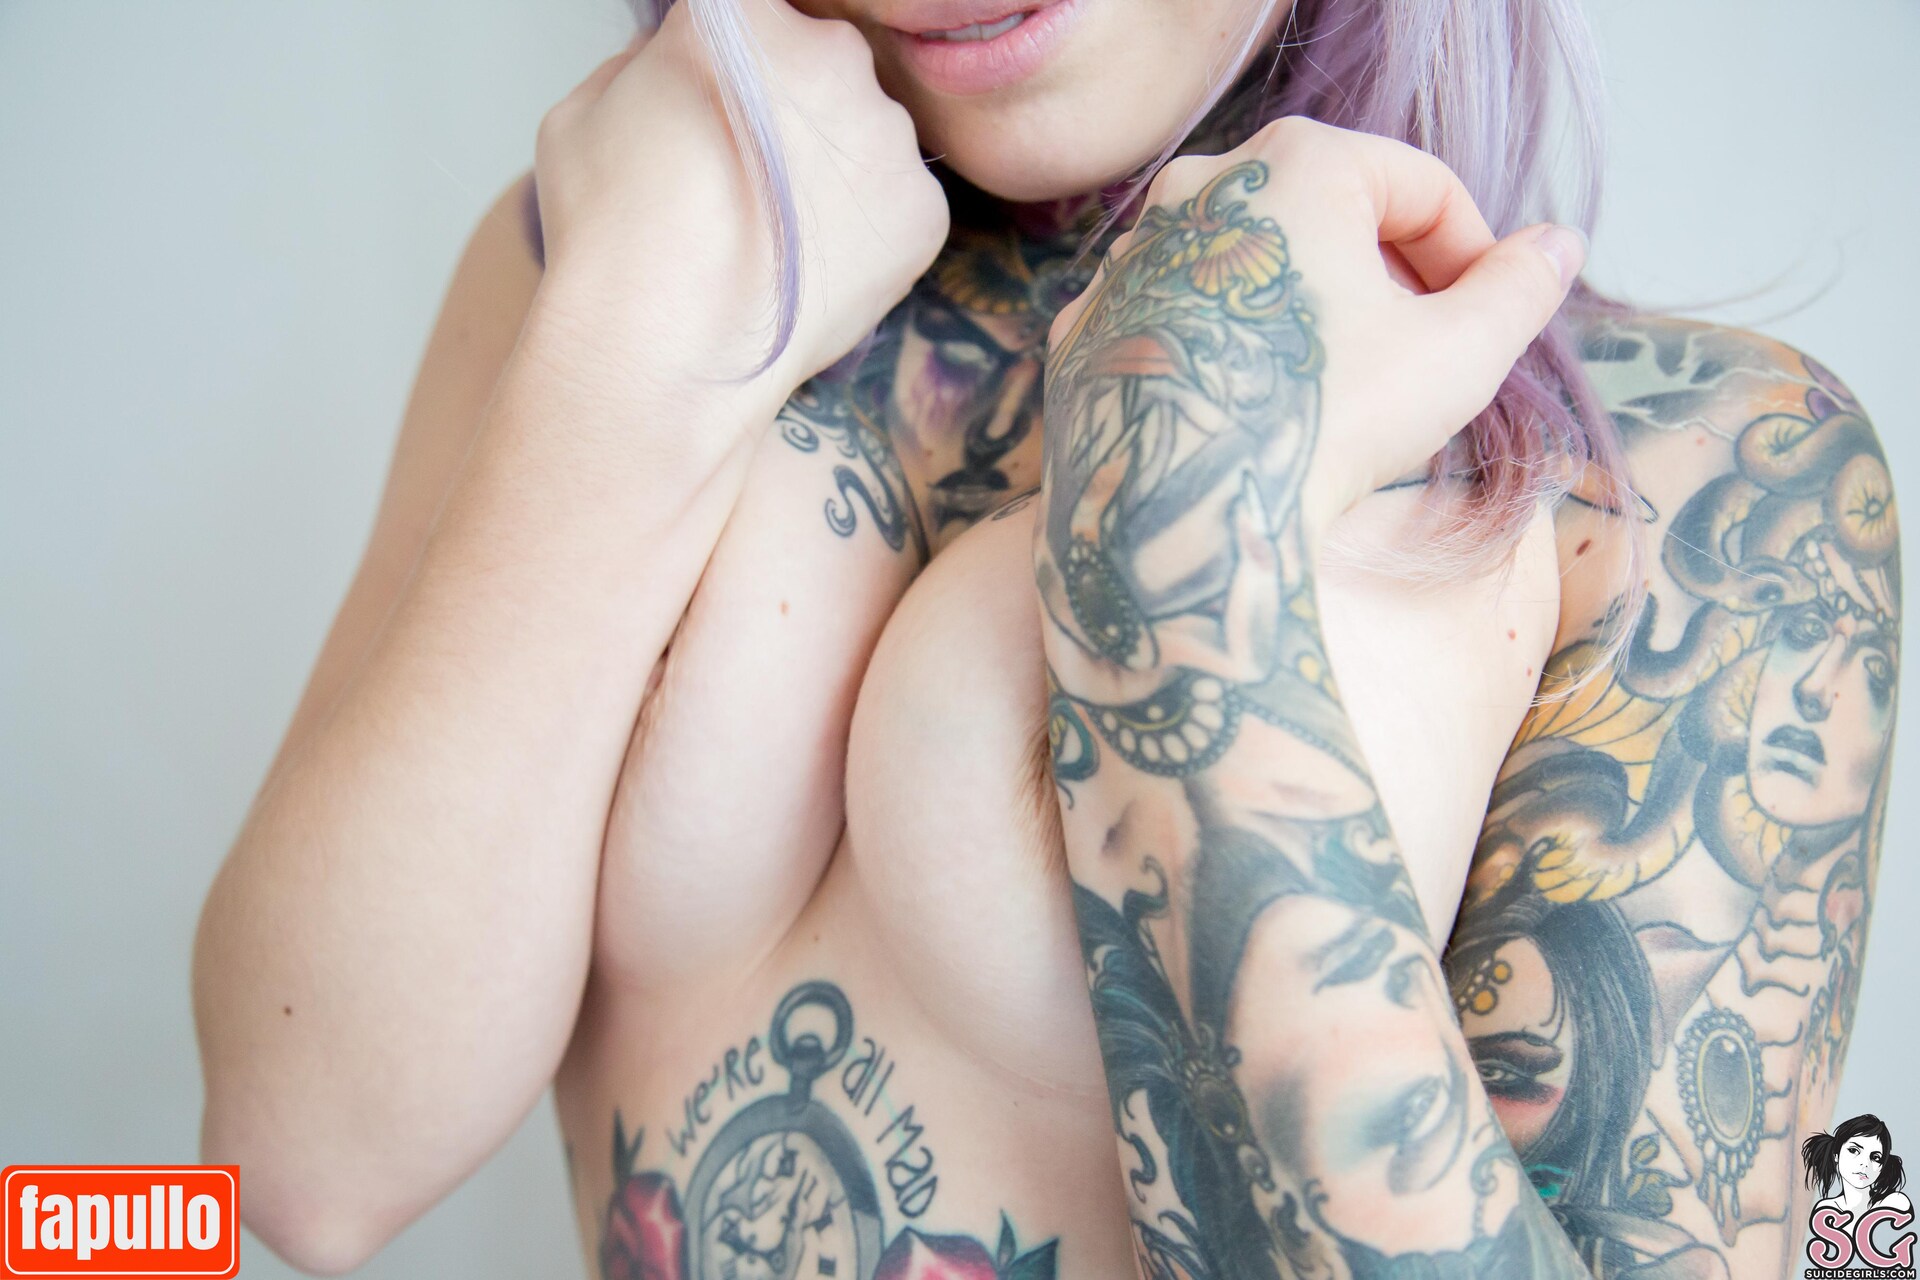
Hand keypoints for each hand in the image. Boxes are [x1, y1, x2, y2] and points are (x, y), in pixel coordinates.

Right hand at [529, 0, 949, 392]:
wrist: (662, 354)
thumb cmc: (612, 236)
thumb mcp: (586, 108)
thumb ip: (652, 64)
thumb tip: (683, 65)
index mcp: (744, 14)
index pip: (757, 8)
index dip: (735, 54)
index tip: (721, 94)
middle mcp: (832, 55)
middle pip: (822, 58)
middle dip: (791, 102)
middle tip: (747, 173)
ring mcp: (888, 134)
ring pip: (865, 132)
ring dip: (832, 166)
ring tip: (777, 232)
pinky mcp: (923, 209)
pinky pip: (897, 201)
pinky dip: (867, 228)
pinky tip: (813, 265)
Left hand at [1048, 116, 1585, 528]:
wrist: (1185, 518)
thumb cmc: (1329, 423)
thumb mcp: (1458, 354)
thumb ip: (1518, 289)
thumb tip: (1557, 247)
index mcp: (1298, 163)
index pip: (1420, 187)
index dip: (1472, 253)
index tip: (1487, 319)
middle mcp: (1199, 187)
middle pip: (1329, 216)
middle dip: (1388, 279)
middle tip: (1420, 357)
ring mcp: (1129, 257)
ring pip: (1247, 267)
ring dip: (1305, 313)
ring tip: (1335, 392)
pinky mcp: (1086, 326)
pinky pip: (1178, 321)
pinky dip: (1225, 351)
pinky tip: (1253, 412)